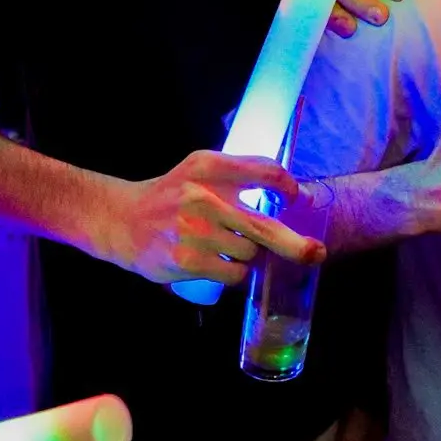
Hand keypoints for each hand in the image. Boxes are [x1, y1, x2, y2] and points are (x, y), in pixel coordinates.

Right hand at [92, 150, 325, 285]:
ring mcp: (194, 232)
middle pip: (265, 226)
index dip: (288, 188)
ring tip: (227, 245)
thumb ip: (243, 171)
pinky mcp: (186, 261)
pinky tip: (218, 262)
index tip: (296, 199)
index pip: (267, 172)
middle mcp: (203, 197)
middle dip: (296, 244)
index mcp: (211, 167)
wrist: (122, 220)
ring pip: (249, 253)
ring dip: (249, 254)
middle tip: (317, 253)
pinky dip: (234, 272)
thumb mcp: (202, 168)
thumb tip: (294, 189)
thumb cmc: (173, 195)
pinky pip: (232, 273)